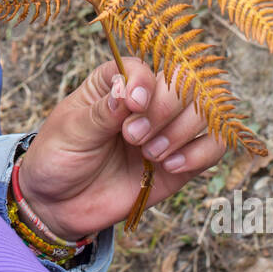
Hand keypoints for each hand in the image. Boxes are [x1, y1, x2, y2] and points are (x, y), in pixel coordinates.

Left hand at [16, 56, 226, 239]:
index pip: (144, 66)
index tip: (132, 105)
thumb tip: (128, 92)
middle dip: (164, 110)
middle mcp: (146, 102)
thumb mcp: (70, 132)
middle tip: (133, 138)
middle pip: (184, 82)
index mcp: (114, 83)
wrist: (58, 204)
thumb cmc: (58, 158)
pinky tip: (170, 166)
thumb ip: (101, 113)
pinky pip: (213, 147)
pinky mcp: (180, 162)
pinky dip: (200, 154)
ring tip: (149, 155)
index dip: (145, 83)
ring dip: (182, 132)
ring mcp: (166, 131)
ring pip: (205, 111)